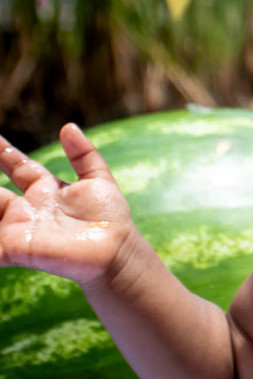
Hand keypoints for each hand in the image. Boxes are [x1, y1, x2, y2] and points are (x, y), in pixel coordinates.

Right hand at [0, 124, 133, 284]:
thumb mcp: (98, 179)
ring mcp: (18, 228)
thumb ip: (84, 154)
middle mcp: (27, 208)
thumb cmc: (109, 217)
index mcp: (45, 189)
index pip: (18, 166)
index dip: (4, 152)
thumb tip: (68, 127)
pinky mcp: (15, 249)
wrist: (115, 251)